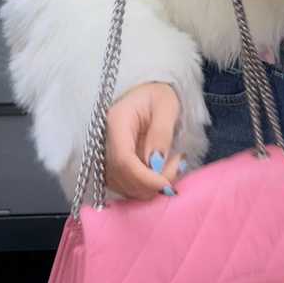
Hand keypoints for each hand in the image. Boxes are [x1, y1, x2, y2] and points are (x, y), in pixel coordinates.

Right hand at [105, 82, 184, 200]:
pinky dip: (146, 187)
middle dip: (151, 184)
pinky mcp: (114, 166)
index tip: (167, 183)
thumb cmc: (158, 96)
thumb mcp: (166, 106)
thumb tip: (156, 163)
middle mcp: (105, 140)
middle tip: (177, 168)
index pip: (122, 159)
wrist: (150, 95)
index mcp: (116, 121)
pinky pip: (127, 186)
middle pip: (121, 177)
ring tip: (173, 165)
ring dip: (150, 187)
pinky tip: (162, 172)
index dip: (144, 178)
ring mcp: (107, 155)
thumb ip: (161, 133)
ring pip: (123, 186)